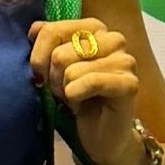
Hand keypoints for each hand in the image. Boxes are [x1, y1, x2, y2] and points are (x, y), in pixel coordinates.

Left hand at [27, 17, 145, 164]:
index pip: (51, 30)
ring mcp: (125, 60)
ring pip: (72, 71)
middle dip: (53, 79)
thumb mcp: (53, 66)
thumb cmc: (76, 96)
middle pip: (59, 54)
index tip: (42, 75)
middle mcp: (113, 39)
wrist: (100, 135)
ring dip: (65, 91)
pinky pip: (90, 82)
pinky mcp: (130, 83)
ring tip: (74, 98)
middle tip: (63, 90)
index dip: (37, 57)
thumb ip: (46, 42)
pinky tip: (81, 104)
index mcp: (93, 28)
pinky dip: (76, 96)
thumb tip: (34, 28)